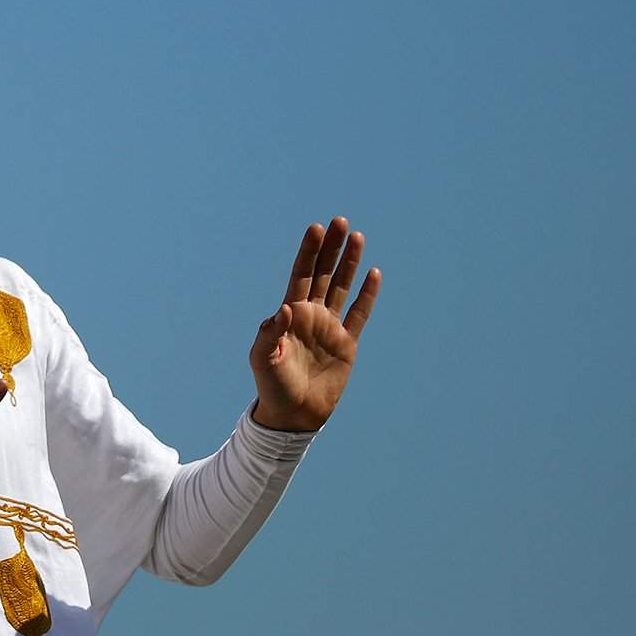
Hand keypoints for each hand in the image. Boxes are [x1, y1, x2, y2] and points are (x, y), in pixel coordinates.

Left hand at [248, 217, 380, 431]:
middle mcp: (311, 315)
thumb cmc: (272, 386)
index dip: (308, 252)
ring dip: (349, 263)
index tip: (316, 228)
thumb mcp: (262, 360)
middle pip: (324, 274)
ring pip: (342, 288)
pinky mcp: (346, 344)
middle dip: (331, 248)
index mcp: (290, 314)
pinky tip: (373, 273)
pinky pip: (359, 314)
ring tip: (357, 236)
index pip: (301, 275)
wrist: (294, 414)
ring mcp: (329, 327)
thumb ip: (269, 334)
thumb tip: (284, 309)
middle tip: (340, 221)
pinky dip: (367, 295)